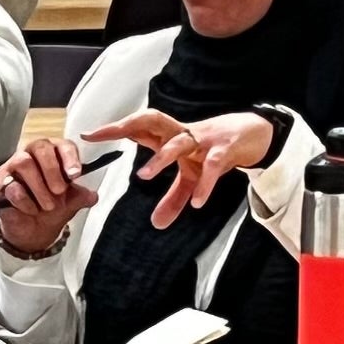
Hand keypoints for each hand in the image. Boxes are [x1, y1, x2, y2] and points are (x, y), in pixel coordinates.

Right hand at [0, 121, 135, 258]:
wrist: (33, 231)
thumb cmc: (52, 208)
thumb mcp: (71, 204)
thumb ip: (80, 197)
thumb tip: (92, 196)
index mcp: (53, 154)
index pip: (61, 144)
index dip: (69, 157)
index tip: (75, 175)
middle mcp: (32, 155)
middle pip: (40, 146)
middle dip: (52, 169)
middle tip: (60, 191)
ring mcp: (13, 167)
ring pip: (24, 162)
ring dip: (39, 186)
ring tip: (48, 205)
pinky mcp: (0, 183)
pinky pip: (11, 186)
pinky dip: (26, 201)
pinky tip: (32, 210)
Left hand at [116, 107, 281, 230]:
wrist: (254, 133)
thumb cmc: (214, 148)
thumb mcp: (191, 175)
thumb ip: (173, 198)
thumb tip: (156, 224)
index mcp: (170, 135)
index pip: (138, 125)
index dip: (114, 128)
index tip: (89, 135)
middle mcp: (182, 133)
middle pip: (152, 119)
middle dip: (128, 125)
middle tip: (108, 134)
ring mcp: (204, 139)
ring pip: (179, 142)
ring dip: (161, 157)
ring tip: (143, 176)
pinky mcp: (225, 149)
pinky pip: (212, 165)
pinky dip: (204, 183)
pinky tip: (197, 202)